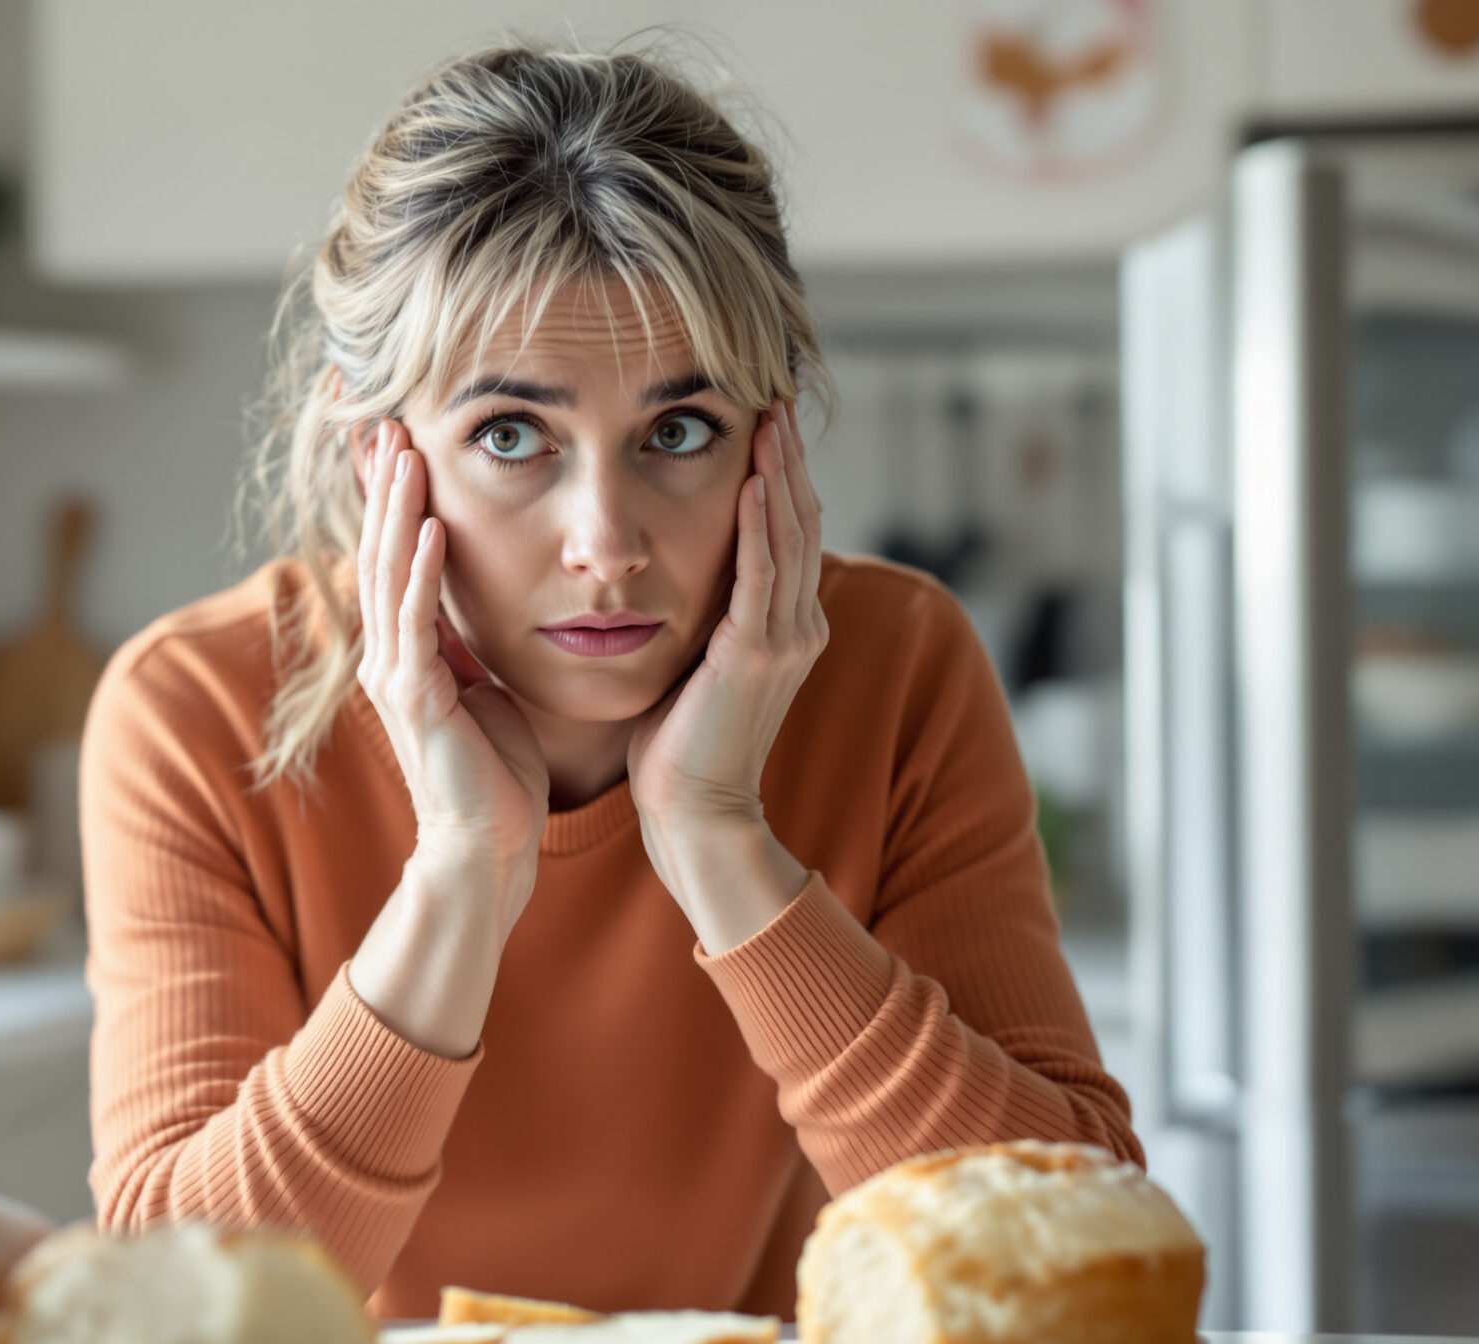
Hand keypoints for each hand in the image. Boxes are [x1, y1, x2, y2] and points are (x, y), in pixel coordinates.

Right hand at [355, 420, 550, 877]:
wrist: (489, 851)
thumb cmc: (495, 777)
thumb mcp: (483, 690)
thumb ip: (469, 646)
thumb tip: (474, 604)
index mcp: (408, 652)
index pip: (393, 554)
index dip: (391, 495)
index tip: (397, 434)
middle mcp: (390, 656)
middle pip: (379, 549)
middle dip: (383, 482)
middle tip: (383, 416)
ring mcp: (396, 676)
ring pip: (388, 574)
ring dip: (394, 509)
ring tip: (402, 449)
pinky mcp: (417, 699)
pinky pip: (414, 623)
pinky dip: (419, 572)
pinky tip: (426, 526)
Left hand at [627, 398, 828, 836]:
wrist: (697, 815)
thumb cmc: (682, 748)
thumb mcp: (700, 666)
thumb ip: (706, 618)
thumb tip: (679, 574)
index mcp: (786, 627)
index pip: (787, 531)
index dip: (782, 473)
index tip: (766, 419)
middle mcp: (797, 626)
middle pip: (798, 520)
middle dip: (788, 456)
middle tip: (777, 393)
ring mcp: (783, 641)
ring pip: (788, 537)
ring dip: (780, 473)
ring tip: (770, 417)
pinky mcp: (756, 657)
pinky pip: (761, 577)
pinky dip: (759, 526)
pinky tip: (751, 483)